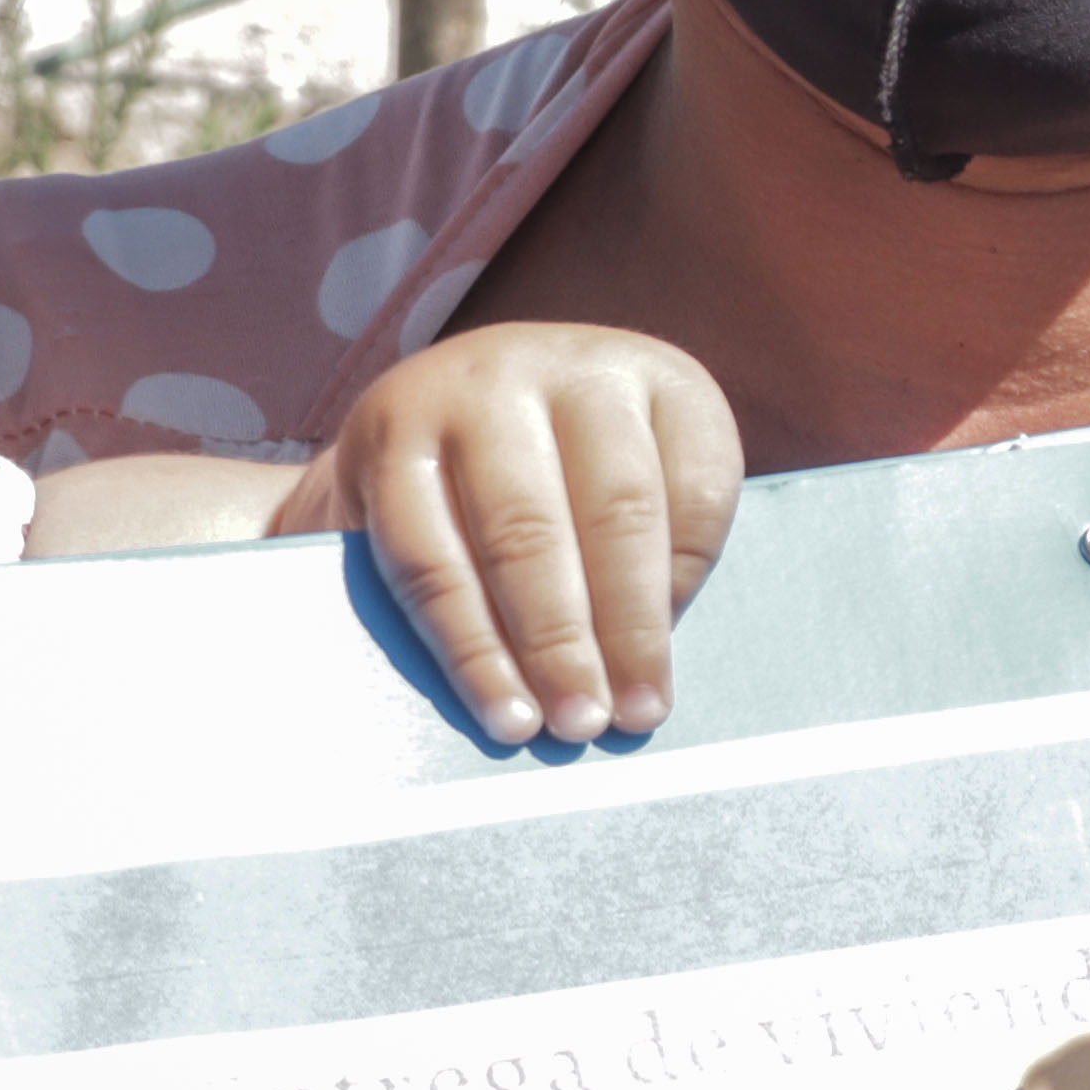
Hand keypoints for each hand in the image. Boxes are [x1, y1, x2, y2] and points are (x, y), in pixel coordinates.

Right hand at [268, 320, 746, 746]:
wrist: (419, 423)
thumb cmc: (555, 480)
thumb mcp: (624, 485)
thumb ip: (652, 558)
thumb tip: (642, 681)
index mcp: (658, 376)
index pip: (698, 485)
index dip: (685, 589)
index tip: (661, 682)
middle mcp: (569, 365)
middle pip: (614, 511)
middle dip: (619, 632)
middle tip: (618, 721)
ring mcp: (473, 389)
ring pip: (520, 534)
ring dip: (544, 646)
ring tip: (563, 724)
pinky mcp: (391, 433)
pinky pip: (430, 556)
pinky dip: (467, 642)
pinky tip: (496, 700)